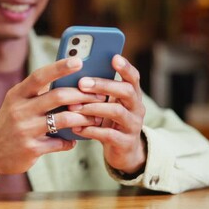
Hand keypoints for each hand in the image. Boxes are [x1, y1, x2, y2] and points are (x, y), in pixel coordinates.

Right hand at [0, 57, 105, 176]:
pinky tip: (75, 138)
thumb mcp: (18, 102)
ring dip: (83, 118)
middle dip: (82, 95)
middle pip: (57, 96)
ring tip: (94, 118)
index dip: (60, 67)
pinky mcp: (32, 148)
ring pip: (64, 120)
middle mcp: (20, 110)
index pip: (40, 76)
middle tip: (99, 95)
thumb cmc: (12, 121)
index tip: (79, 61)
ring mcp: (25, 130)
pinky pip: (60, 142)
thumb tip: (71, 81)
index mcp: (17, 94)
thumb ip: (38, 92)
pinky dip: (71, 140)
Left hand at [69, 55, 146, 173]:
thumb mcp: (107, 104)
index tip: (113, 57)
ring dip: (94, 108)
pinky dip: (92, 130)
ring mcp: (133, 126)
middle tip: (82, 83)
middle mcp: (136, 108)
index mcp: (132, 95)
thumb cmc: (109, 121)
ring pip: (117, 112)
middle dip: (103, 85)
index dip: (125, 67)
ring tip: (75, 107)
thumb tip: (72, 74)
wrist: (123, 151)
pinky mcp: (125, 142)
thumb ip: (97, 91)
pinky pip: (109, 134)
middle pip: (126, 91)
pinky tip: (77, 127)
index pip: (133, 77)